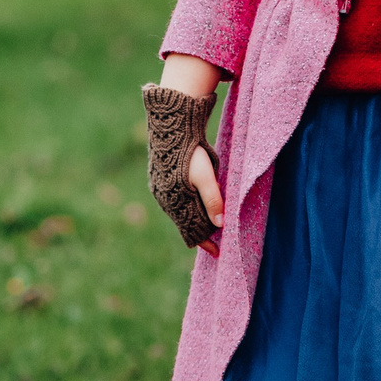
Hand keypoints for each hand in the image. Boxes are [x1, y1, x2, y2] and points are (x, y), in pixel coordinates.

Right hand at [145, 66, 227, 254]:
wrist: (170, 128)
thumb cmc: (189, 152)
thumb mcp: (205, 175)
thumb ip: (213, 200)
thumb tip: (221, 225)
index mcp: (175, 203)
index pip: (192, 231)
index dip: (206, 243)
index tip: (218, 252)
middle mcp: (165, 201)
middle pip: (186, 224)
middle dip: (201, 233)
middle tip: (217, 242)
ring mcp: (161, 191)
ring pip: (180, 214)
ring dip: (194, 220)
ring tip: (208, 227)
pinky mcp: (160, 182)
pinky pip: (175, 203)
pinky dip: (187, 209)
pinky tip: (194, 207)